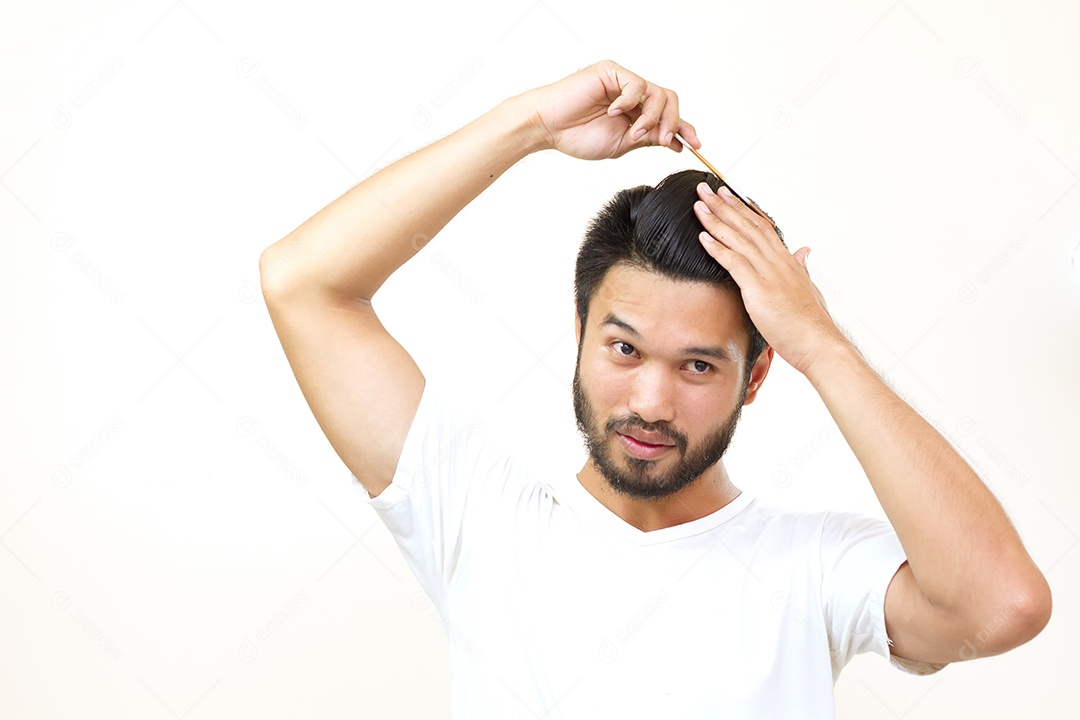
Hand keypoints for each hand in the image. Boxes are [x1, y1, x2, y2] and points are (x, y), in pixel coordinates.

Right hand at [523, 60, 700, 159]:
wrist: (548, 127)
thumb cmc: (576, 136)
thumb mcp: (621, 144)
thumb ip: (647, 139)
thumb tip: (675, 142)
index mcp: (636, 113)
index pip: (668, 116)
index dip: (684, 129)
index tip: (695, 146)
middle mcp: (633, 95)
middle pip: (670, 100)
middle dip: (673, 122)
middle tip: (664, 140)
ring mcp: (623, 82)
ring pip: (657, 93)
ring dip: (651, 117)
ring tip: (634, 133)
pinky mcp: (612, 72)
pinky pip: (636, 84)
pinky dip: (629, 101)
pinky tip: (613, 112)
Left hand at [692, 182, 848, 374]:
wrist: (817, 342)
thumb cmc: (810, 322)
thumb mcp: (807, 288)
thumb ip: (801, 268)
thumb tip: (804, 251)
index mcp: (787, 260)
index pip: (762, 226)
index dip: (742, 209)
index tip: (727, 194)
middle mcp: (778, 261)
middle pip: (747, 225)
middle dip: (724, 205)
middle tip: (704, 188)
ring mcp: (769, 273)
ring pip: (738, 238)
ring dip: (716, 220)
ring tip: (698, 204)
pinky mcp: (759, 289)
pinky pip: (734, 263)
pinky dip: (718, 248)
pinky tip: (703, 237)